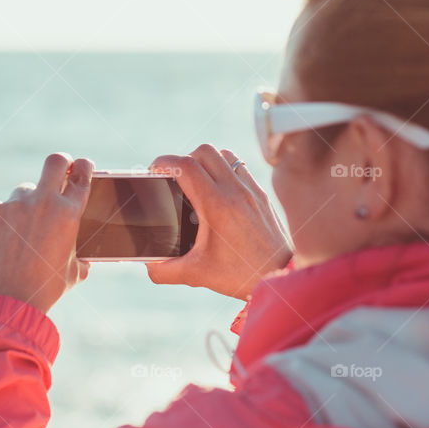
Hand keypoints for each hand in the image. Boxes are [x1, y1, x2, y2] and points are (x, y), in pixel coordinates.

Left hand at [0, 153, 93, 313]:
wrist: (8, 302)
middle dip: (61, 164)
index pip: (83, 174)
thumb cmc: (45, 289)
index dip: (84, 167)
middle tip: (58, 173)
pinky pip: (0, 208)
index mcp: (69, 213)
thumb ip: (80, 252)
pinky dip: (3, 222)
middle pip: (55, 161)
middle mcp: (43, 202)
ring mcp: (14, 205)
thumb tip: (83, 251)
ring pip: (24, 190)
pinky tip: (3, 243)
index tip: (81, 167)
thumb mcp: (75, 271)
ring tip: (22, 234)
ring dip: (26, 204)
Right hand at [146, 144, 292, 299]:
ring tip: (197, 181)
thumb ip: (165, 270)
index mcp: (216, 205)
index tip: (153, 171)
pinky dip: (225, 170)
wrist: (279, 276)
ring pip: (224, 155)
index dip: (163, 163)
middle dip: (183, 159)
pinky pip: (240, 168)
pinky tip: (219, 191)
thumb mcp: (197, 274)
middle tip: (174, 178)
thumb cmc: (240, 275)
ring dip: (206, 161)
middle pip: (204, 151)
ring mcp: (251, 190)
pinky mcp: (261, 194)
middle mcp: (235, 191)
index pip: (185, 166)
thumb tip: (149, 265)